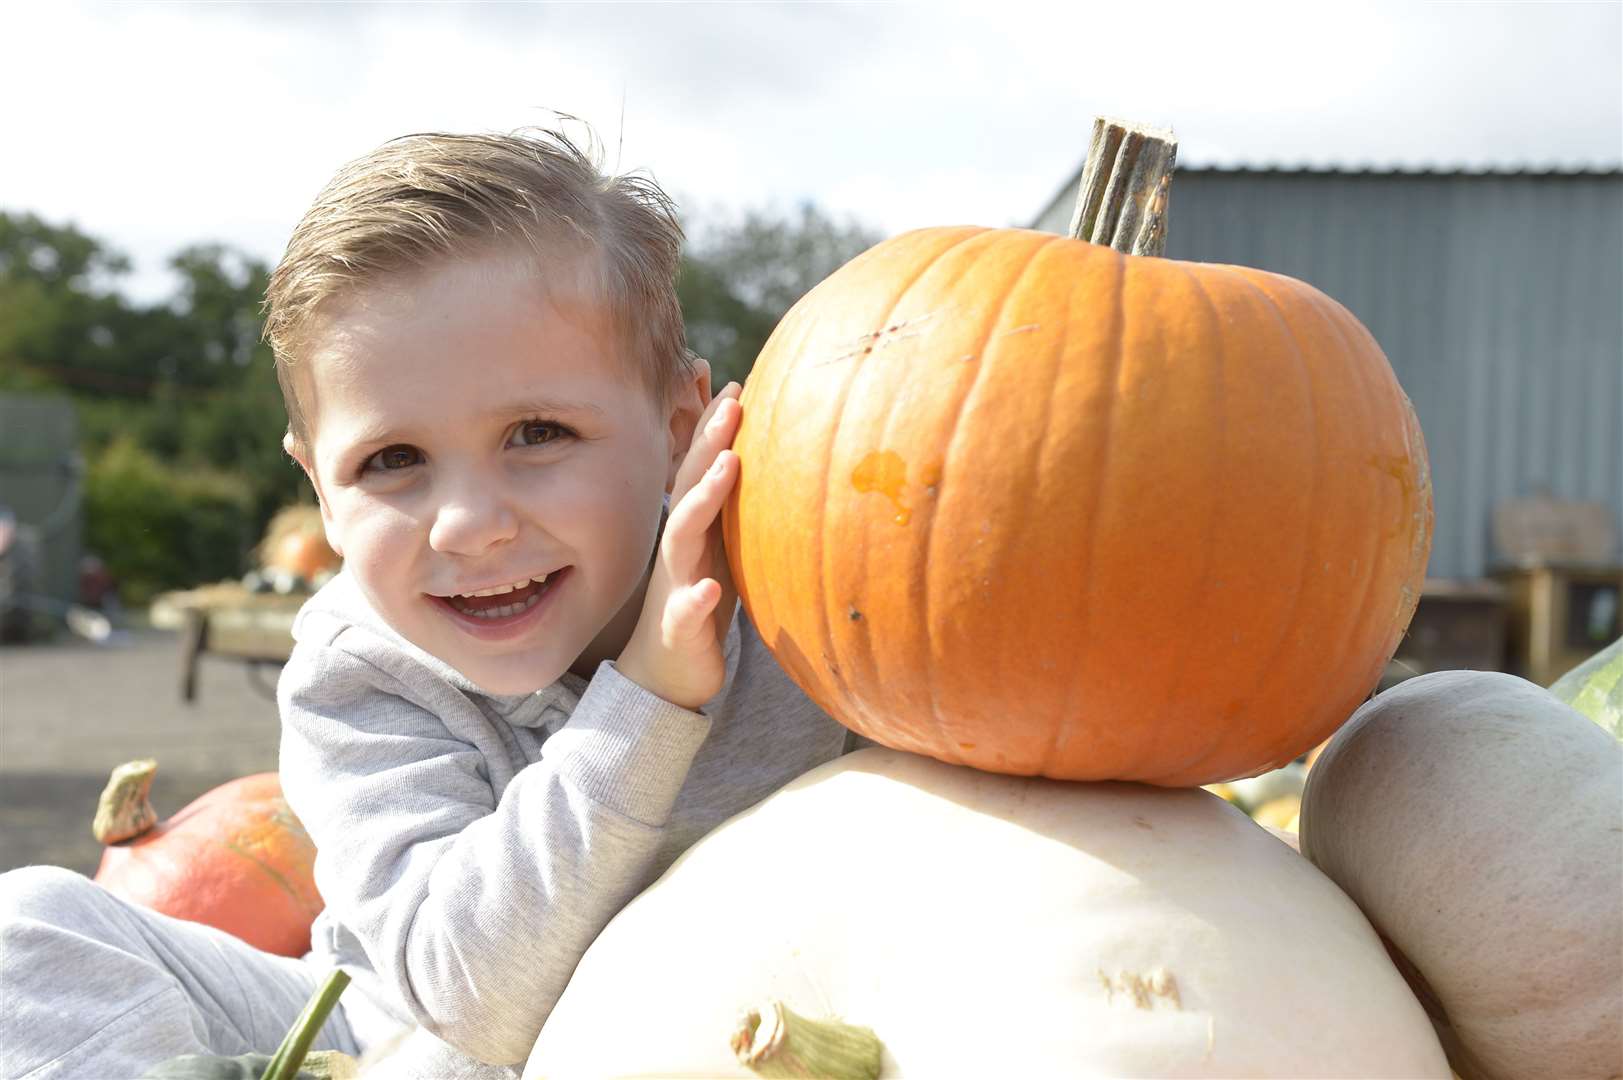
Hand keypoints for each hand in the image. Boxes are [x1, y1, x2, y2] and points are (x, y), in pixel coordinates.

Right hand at [616, 382, 742, 709]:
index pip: (700, 471)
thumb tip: (749, 463)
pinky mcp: (681, 628)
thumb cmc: (697, 603)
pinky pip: (686, 612)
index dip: (715, 429)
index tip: (739, 387)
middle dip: (709, 445)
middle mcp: (678, 551)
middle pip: (690, 489)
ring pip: (683, 539)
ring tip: (728, 468)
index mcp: (691, 531)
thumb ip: (725, 509)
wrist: (664, 673)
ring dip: (704, 501)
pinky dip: (697, 598)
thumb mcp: (716, 551)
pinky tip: (713, 588)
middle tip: (734, 405)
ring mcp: (676, 587)